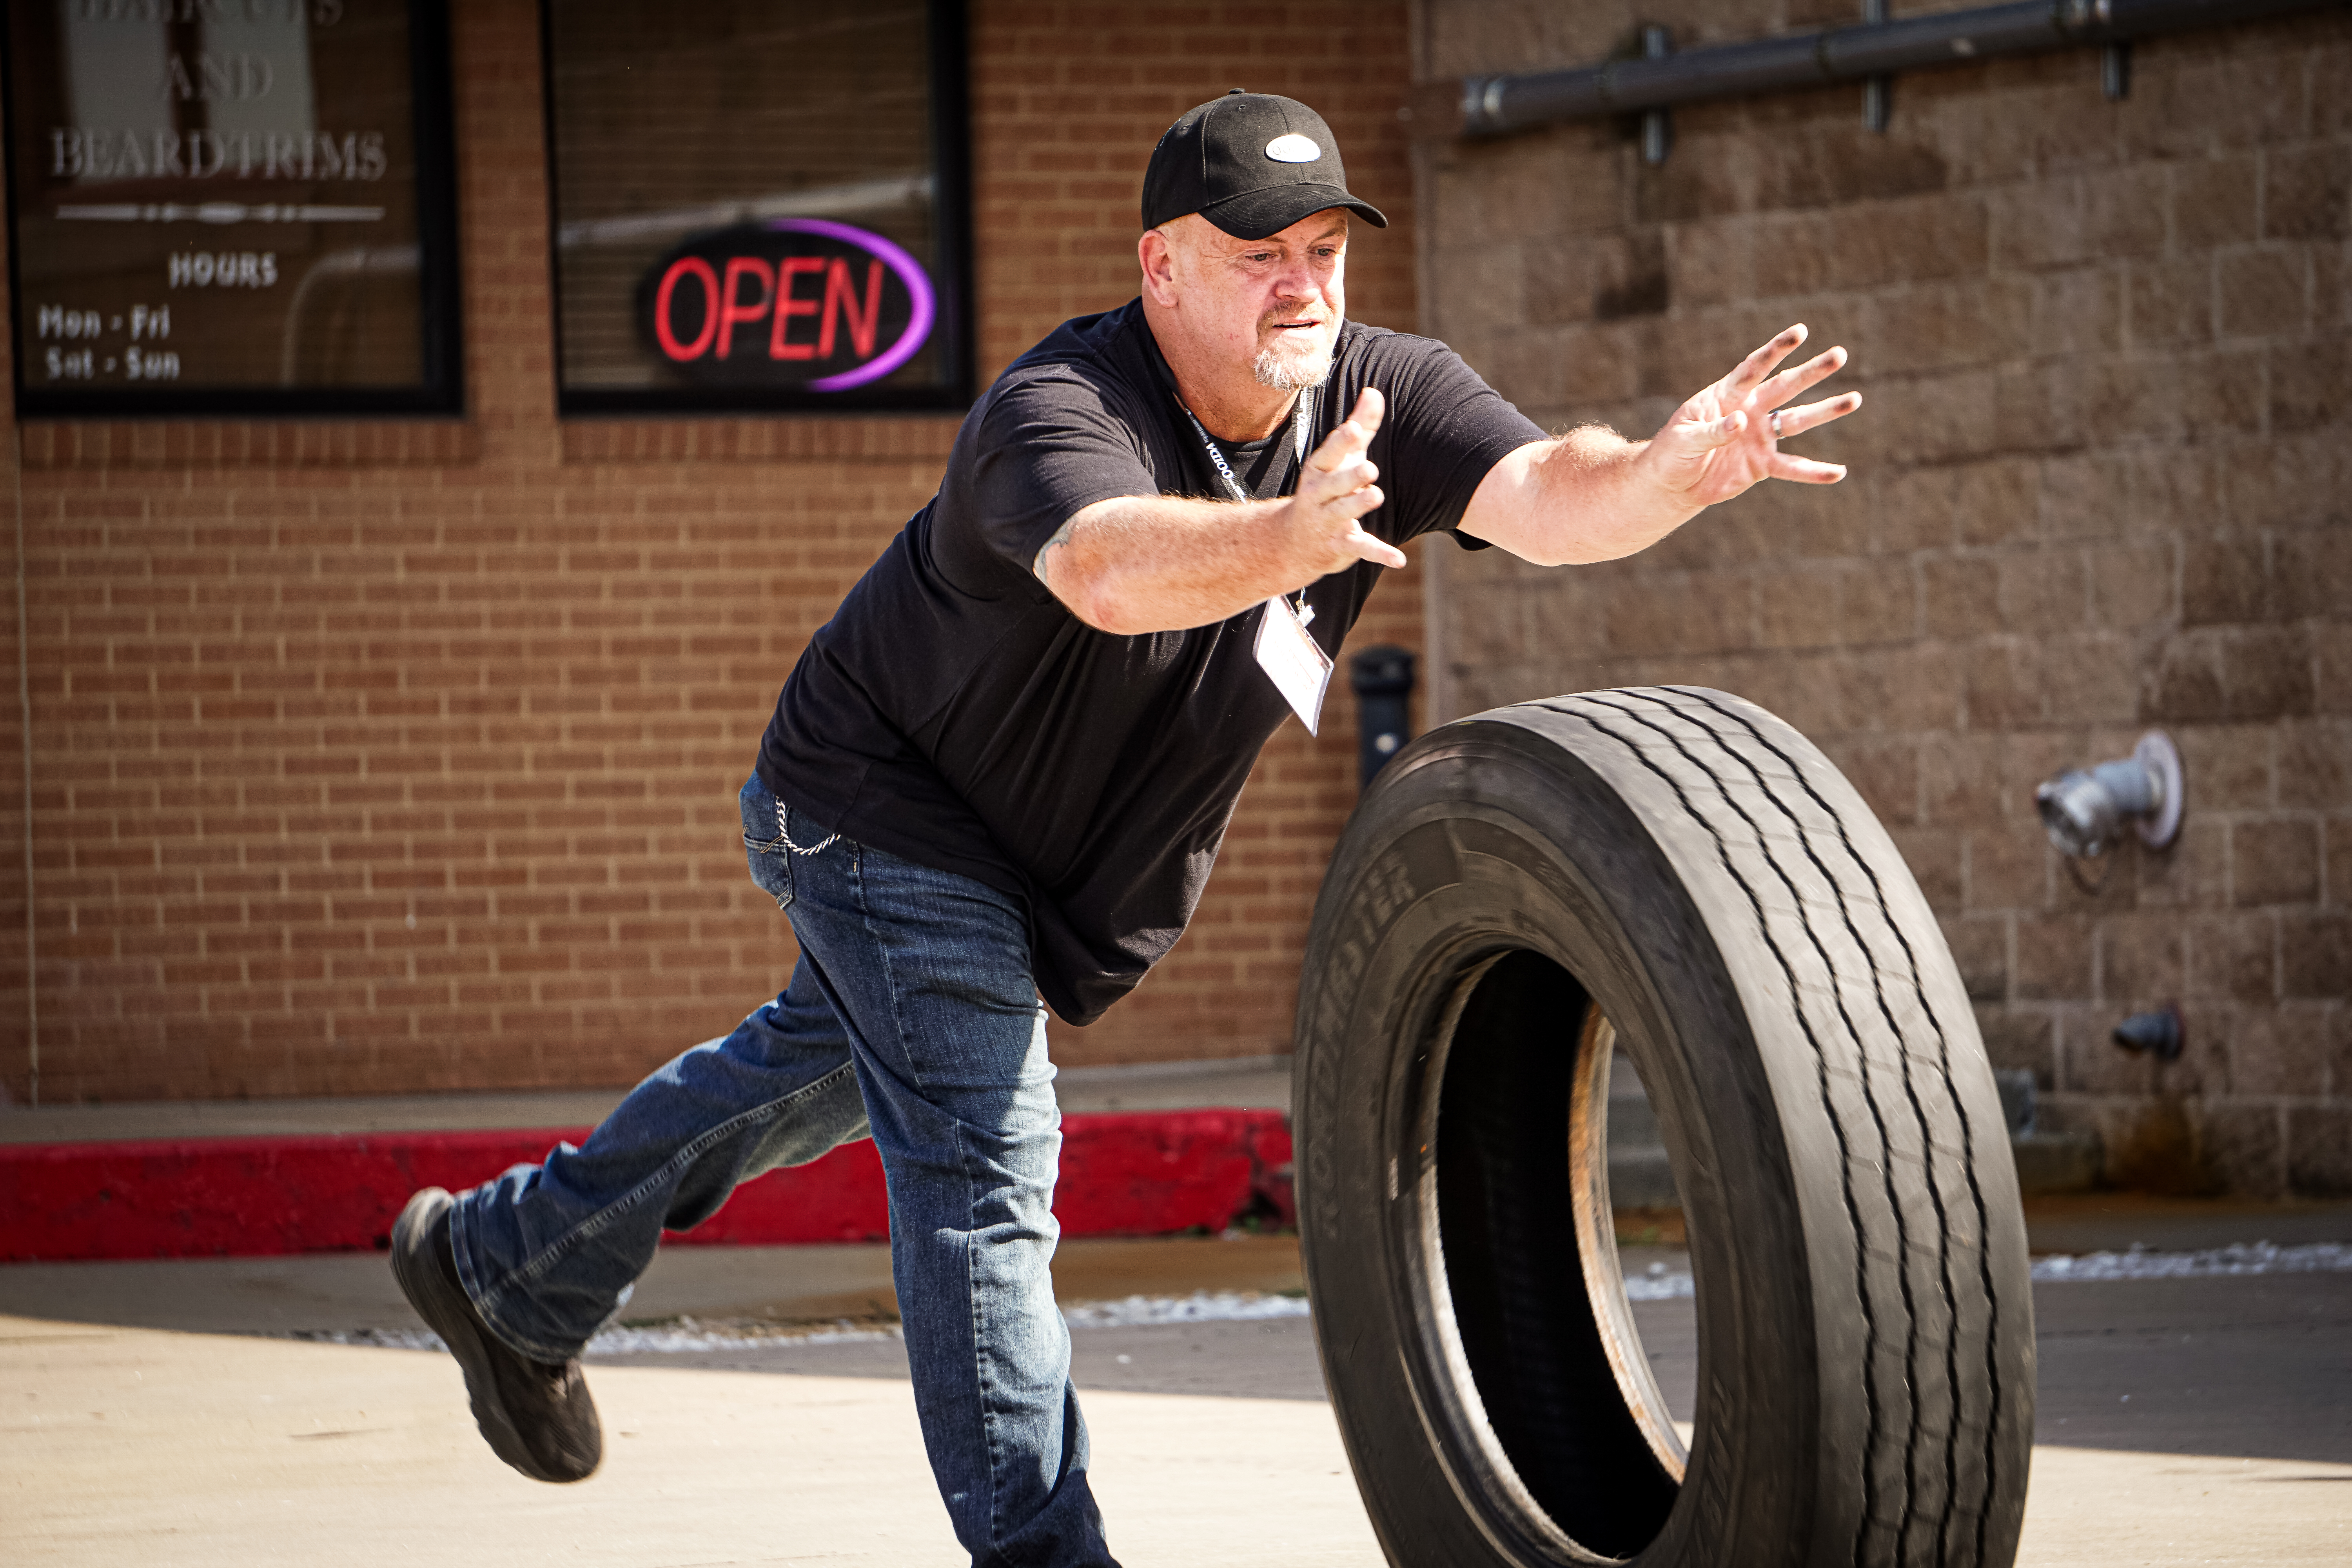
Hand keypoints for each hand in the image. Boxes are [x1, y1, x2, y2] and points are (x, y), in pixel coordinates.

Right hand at [1284, 387, 1406, 577]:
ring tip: (1375, 495)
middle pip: (1334, 484)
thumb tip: (1374, 391)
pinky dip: (1380, 554)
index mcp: (1319, 471)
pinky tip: (1399, 559)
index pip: (1328, 454)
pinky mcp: (1340, 546)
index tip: (1353, 429)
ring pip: (1343, 513)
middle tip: (1369, 468)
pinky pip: (1361, 548)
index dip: (1340, 442)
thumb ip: (1360, 426)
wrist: (1294, 543)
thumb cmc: (1327, 490)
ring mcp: (1328, 522)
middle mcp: (1319, 496)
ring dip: (1358, 505)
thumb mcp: (1340, 458)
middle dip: (1349, 476)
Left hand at [1643, 325, 1860, 508]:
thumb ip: (1711, 430)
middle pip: (1786, 387)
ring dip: (1826, 411)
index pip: (1753, 368)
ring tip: (1854, 399)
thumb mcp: (1683, 439)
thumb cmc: (1671, 452)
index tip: (1800, 332)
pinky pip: (1791, 467)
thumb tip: (1740, 421)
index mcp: (1726, 394)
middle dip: (1812, 372)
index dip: (1776, 350)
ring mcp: (1759, 436)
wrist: (1671, 483)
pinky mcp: (1762, 464)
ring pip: (1798, 420)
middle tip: (1840, 354)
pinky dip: (1813, 472)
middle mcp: (1750, 410)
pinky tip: (1837, 472)